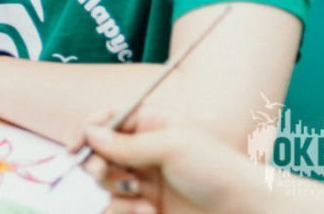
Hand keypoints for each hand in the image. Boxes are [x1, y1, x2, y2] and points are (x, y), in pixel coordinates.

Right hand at [84, 115, 268, 213]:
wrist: (248, 211)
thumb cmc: (217, 170)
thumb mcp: (171, 147)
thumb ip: (126, 142)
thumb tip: (89, 132)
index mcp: (152, 126)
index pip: (108, 120)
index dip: (88, 129)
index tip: (75, 146)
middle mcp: (144, 152)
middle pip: (99, 152)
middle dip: (98, 164)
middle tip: (104, 174)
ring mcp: (145, 181)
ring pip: (104, 183)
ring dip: (115, 192)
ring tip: (139, 199)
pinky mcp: (146, 207)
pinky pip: (116, 207)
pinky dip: (123, 210)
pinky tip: (146, 211)